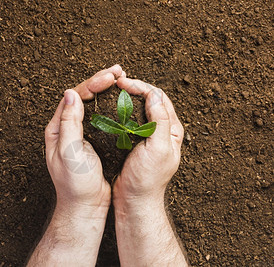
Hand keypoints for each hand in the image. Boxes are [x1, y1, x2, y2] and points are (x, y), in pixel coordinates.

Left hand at [28, 65, 125, 266]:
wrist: (85, 204)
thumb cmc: (75, 182)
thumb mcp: (69, 152)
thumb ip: (69, 123)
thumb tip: (71, 93)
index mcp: (58, 128)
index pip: (74, 97)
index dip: (92, 84)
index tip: (110, 77)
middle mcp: (68, 126)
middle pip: (84, 96)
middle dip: (100, 81)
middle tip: (119, 71)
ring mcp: (82, 132)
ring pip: (94, 104)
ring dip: (107, 90)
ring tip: (121, 79)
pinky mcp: (94, 138)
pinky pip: (102, 116)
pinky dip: (112, 105)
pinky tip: (122, 99)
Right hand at [113, 77, 183, 204]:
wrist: (134, 200)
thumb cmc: (147, 178)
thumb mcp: (158, 149)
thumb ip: (159, 121)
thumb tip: (154, 95)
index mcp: (171, 130)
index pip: (160, 98)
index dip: (143, 87)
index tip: (125, 83)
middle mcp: (162, 129)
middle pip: (150, 100)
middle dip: (135, 88)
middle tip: (118, 82)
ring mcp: (148, 135)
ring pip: (139, 108)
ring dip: (128, 97)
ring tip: (113, 90)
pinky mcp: (135, 140)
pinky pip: (129, 119)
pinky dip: (121, 110)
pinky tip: (111, 108)